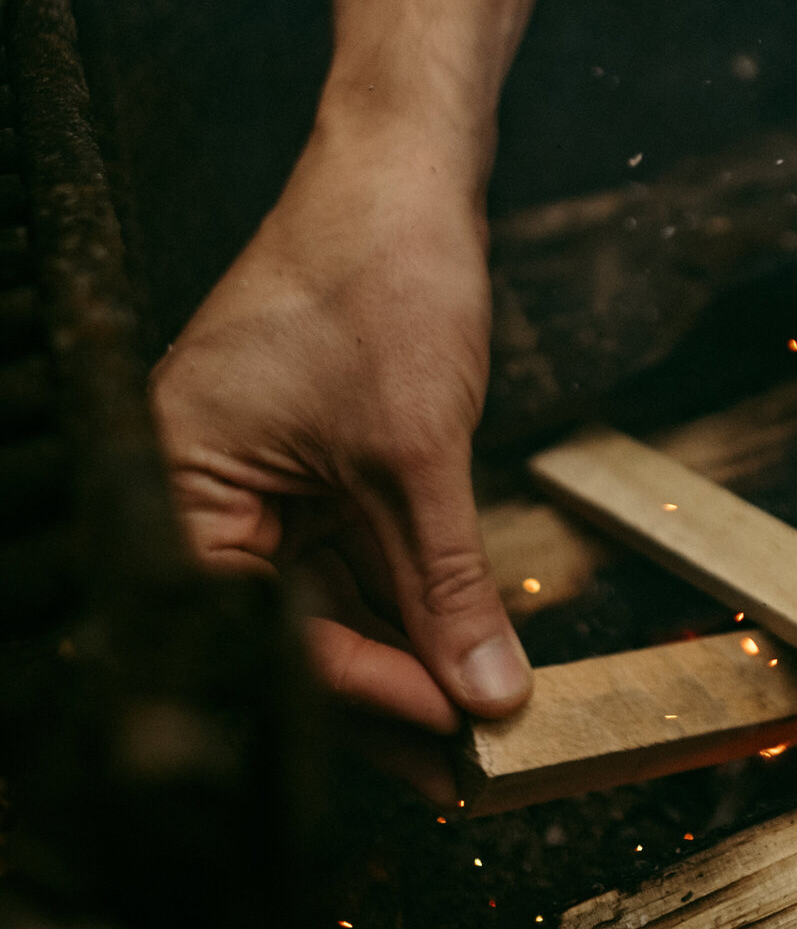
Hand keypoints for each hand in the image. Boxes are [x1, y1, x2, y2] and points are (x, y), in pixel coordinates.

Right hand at [150, 112, 527, 733]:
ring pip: (326, 593)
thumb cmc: (380, 280)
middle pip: (286, 627)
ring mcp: (257, 468)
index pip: (258, 632)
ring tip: (475, 711)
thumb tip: (485, 696)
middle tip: (463, 759)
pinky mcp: (309, 452)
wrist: (405, 168)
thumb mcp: (419, 454)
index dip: (360, 690)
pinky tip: (458, 641)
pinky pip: (350, 546)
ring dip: (402, 644)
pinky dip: (406, 586)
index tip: (447, 735)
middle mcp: (200, 484)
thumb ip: (448, 585)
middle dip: (383, 683)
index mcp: (180, 481)